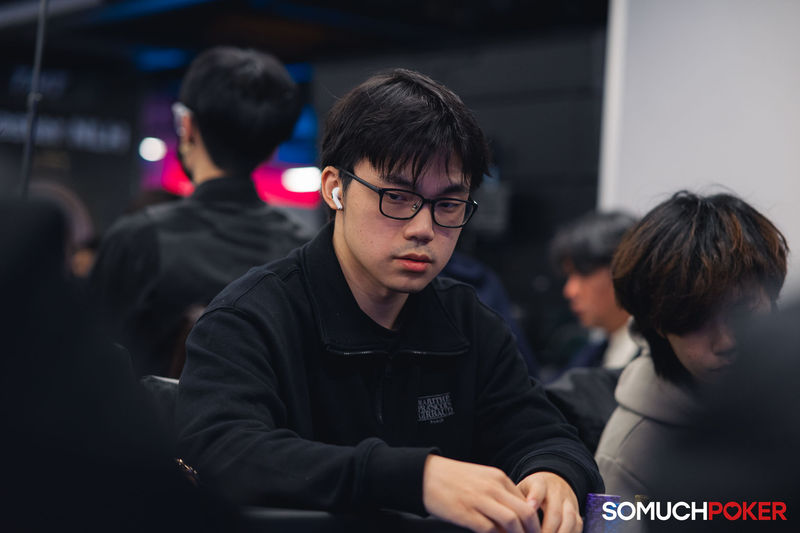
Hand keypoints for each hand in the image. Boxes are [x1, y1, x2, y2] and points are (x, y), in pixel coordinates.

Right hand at [422, 455, 540, 532]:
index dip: (534, 521)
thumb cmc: (453, 478)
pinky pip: (489, 530)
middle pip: (525, 512)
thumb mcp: (481, 478)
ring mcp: (479, 500)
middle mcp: (492, 487)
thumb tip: (515, 514)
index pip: (527, 502)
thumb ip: (498, 492)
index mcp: (498, 478)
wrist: (426, 474)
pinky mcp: (465, 512)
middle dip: (533, 531)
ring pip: (511, 522)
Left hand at [517, 472, 581, 532]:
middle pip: (555, 511)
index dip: (534, 499)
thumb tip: (507, 518)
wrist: (553, 481)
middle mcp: (557, 491)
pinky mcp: (577, 512)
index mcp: (540, 483)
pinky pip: (578, 525)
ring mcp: (569, 502)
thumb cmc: (531, 491)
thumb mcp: (521, 489)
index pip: (538, 488)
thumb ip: (515, 500)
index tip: (529, 508)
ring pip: (569, 519)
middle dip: (547, 529)